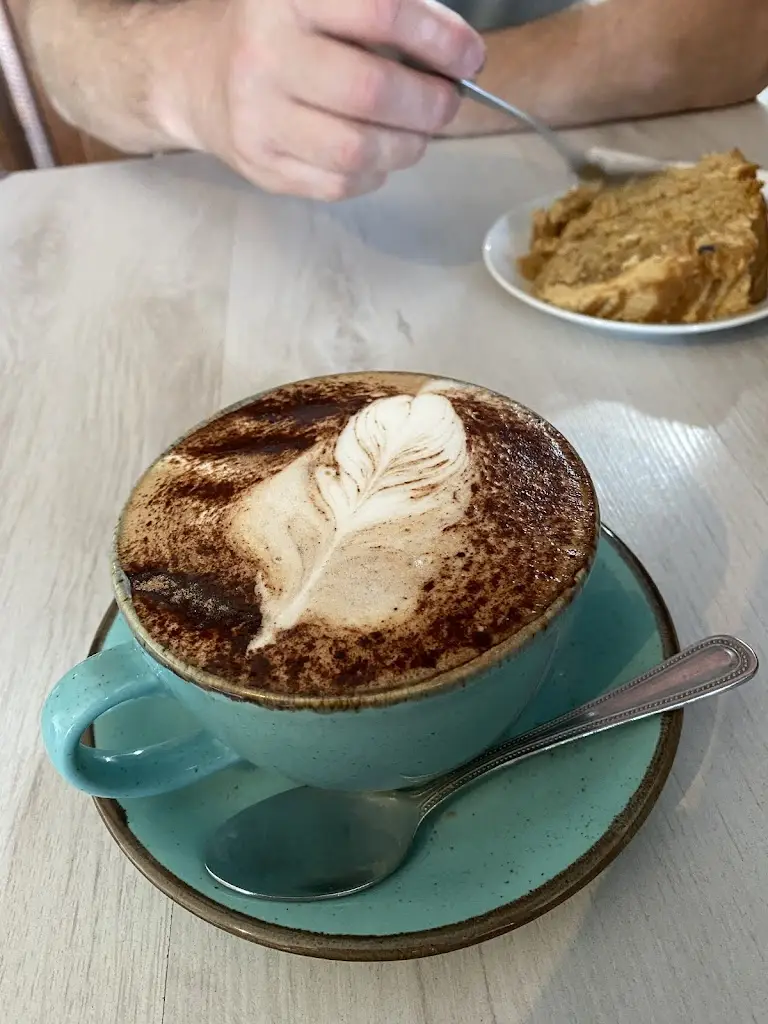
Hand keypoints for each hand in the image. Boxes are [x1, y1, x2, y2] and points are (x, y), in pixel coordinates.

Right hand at [161, 0, 483, 199]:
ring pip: (358, 150)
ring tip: (418, 133)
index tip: (468, 57)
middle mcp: (266, 55)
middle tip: (446, 103)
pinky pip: (340, 185)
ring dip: (407, 147)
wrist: (199, 73)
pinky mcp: (263, 165)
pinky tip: (379, 155)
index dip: (439, 38)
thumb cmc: (280, 31)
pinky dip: (376, 174)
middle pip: (373, 91)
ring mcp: (259, 117)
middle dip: (430, 104)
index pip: (382, 11)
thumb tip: (455, 56)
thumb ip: (382, 15)